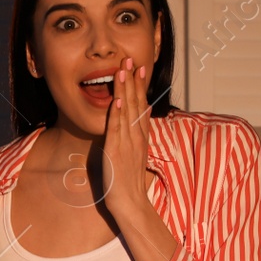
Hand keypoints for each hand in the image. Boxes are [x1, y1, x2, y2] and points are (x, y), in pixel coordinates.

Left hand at [102, 58, 178, 260]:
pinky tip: (119, 98)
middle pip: (136, 102)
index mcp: (141, 136)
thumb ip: (138, 135)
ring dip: (126, 89)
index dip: (139, 85)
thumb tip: (142, 115)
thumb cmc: (130, 182)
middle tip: (130, 58)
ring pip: (128, 110)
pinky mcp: (118, 151)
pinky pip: (118, 128)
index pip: (141, 105)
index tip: (138, 67)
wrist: (132, 203)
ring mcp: (128, 142)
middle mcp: (137, 136)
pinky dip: (119, 112)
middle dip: (133, 79)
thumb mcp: (136, 154)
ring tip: (123, 69)